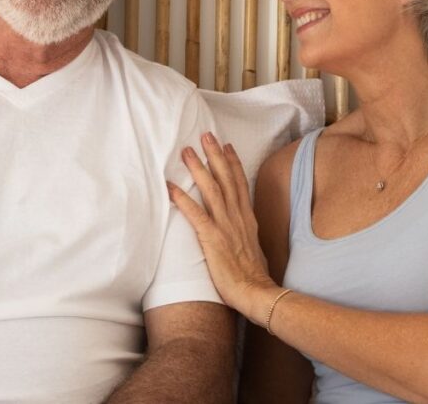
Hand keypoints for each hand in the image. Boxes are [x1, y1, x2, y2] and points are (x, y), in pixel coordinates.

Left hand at [168, 133, 279, 322]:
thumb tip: (238, 231)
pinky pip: (195, 214)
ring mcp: (226, 226)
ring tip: (186, 152)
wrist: (257, 294)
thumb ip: (244, 234)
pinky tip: (170, 188)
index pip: (240, 184)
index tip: (226, 145)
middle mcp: (237, 217)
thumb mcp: (253, 249)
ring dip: (198, 169)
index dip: (232, 163)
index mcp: (247, 219)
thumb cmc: (253, 278)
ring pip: (211, 190)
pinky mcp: (213, 239)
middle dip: (215, 155)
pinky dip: (183, 199)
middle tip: (205, 134)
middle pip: (226, 179)